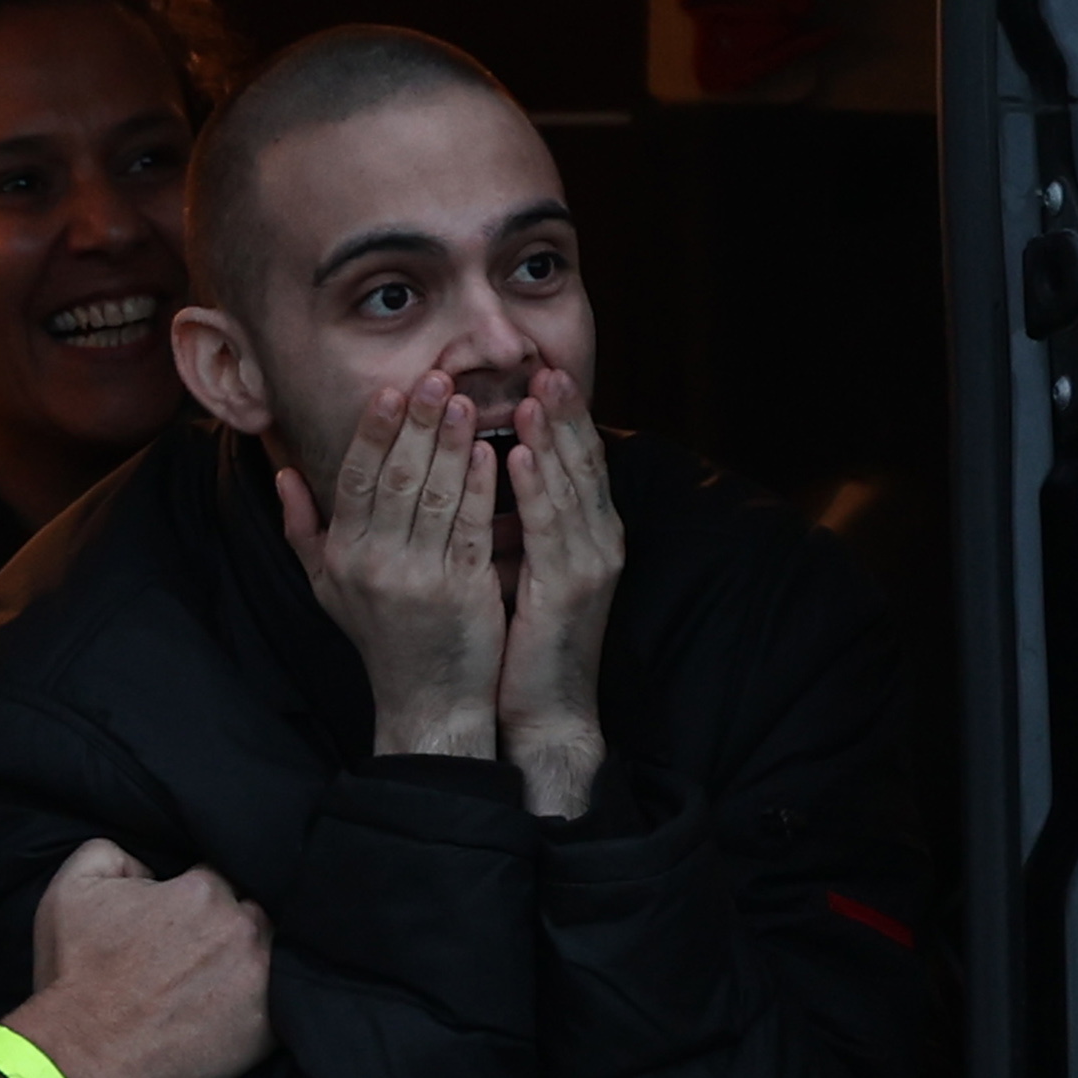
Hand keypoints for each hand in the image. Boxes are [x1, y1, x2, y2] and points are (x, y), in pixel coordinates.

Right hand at [2, 836, 270, 1077]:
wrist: (84, 1052)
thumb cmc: (75, 973)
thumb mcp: (72, 888)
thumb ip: (114, 853)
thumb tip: (147, 864)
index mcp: (201, 890)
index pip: (216, 877)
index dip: (196, 896)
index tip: (179, 920)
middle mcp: (239, 927)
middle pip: (249, 911)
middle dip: (228, 926)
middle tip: (197, 955)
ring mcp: (259, 978)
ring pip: (270, 954)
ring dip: (248, 962)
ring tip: (217, 983)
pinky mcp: (266, 1028)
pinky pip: (281, 1004)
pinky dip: (262, 1004)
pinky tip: (231, 1013)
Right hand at [277, 371, 510, 765]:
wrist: (427, 702)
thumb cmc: (381, 640)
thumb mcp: (327, 587)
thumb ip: (303, 529)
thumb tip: (281, 474)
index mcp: (342, 556)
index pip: (355, 480)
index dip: (372, 432)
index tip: (389, 391)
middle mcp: (374, 564)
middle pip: (395, 478)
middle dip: (415, 424)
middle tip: (434, 377)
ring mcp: (418, 578)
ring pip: (434, 496)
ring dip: (451, 444)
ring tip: (464, 401)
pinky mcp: (461, 592)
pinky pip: (469, 527)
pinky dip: (480, 487)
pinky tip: (492, 452)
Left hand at [493, 365, 621, 818]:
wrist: (546, 712)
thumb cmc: (524, 644)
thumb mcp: (520, 570)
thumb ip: (511, 523)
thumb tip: (480, 477)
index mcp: (587, 535)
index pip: (579, 461)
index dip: (564, 417)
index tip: (541, 373)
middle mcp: (598, 541)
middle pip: (585, 460)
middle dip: (566, 412)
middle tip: (545, 364)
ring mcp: (589, 563)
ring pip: (572, 484)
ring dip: (552, 435)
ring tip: (533, 392)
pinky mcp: (570, 588)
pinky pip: (550, 526)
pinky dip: (535, 485)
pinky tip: (516, 454)